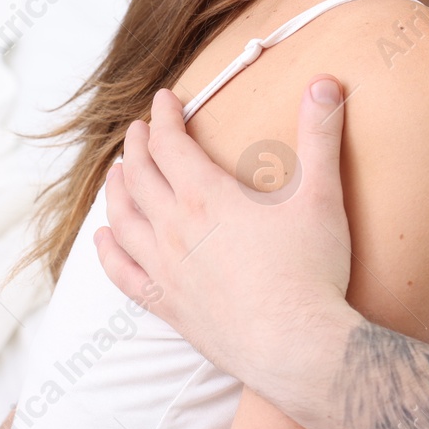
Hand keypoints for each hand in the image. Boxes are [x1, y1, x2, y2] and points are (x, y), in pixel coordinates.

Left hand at [94, 78, 359, 394]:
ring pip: (123, 221)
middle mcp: (175, 229)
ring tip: (116, 174)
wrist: (296, 346)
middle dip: (137, 147)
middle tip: (138, 130)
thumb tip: (325, 82)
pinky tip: (103, 238)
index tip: (164, 100)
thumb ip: (321, 134)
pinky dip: (107, 252)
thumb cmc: (311, 270)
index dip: (164, 118)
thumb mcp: (323, 194)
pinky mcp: (168, 305)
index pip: (170, 145)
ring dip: (116, 191)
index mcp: (207, 197)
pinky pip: (123, 274)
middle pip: (140, 178)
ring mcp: (166, 270)